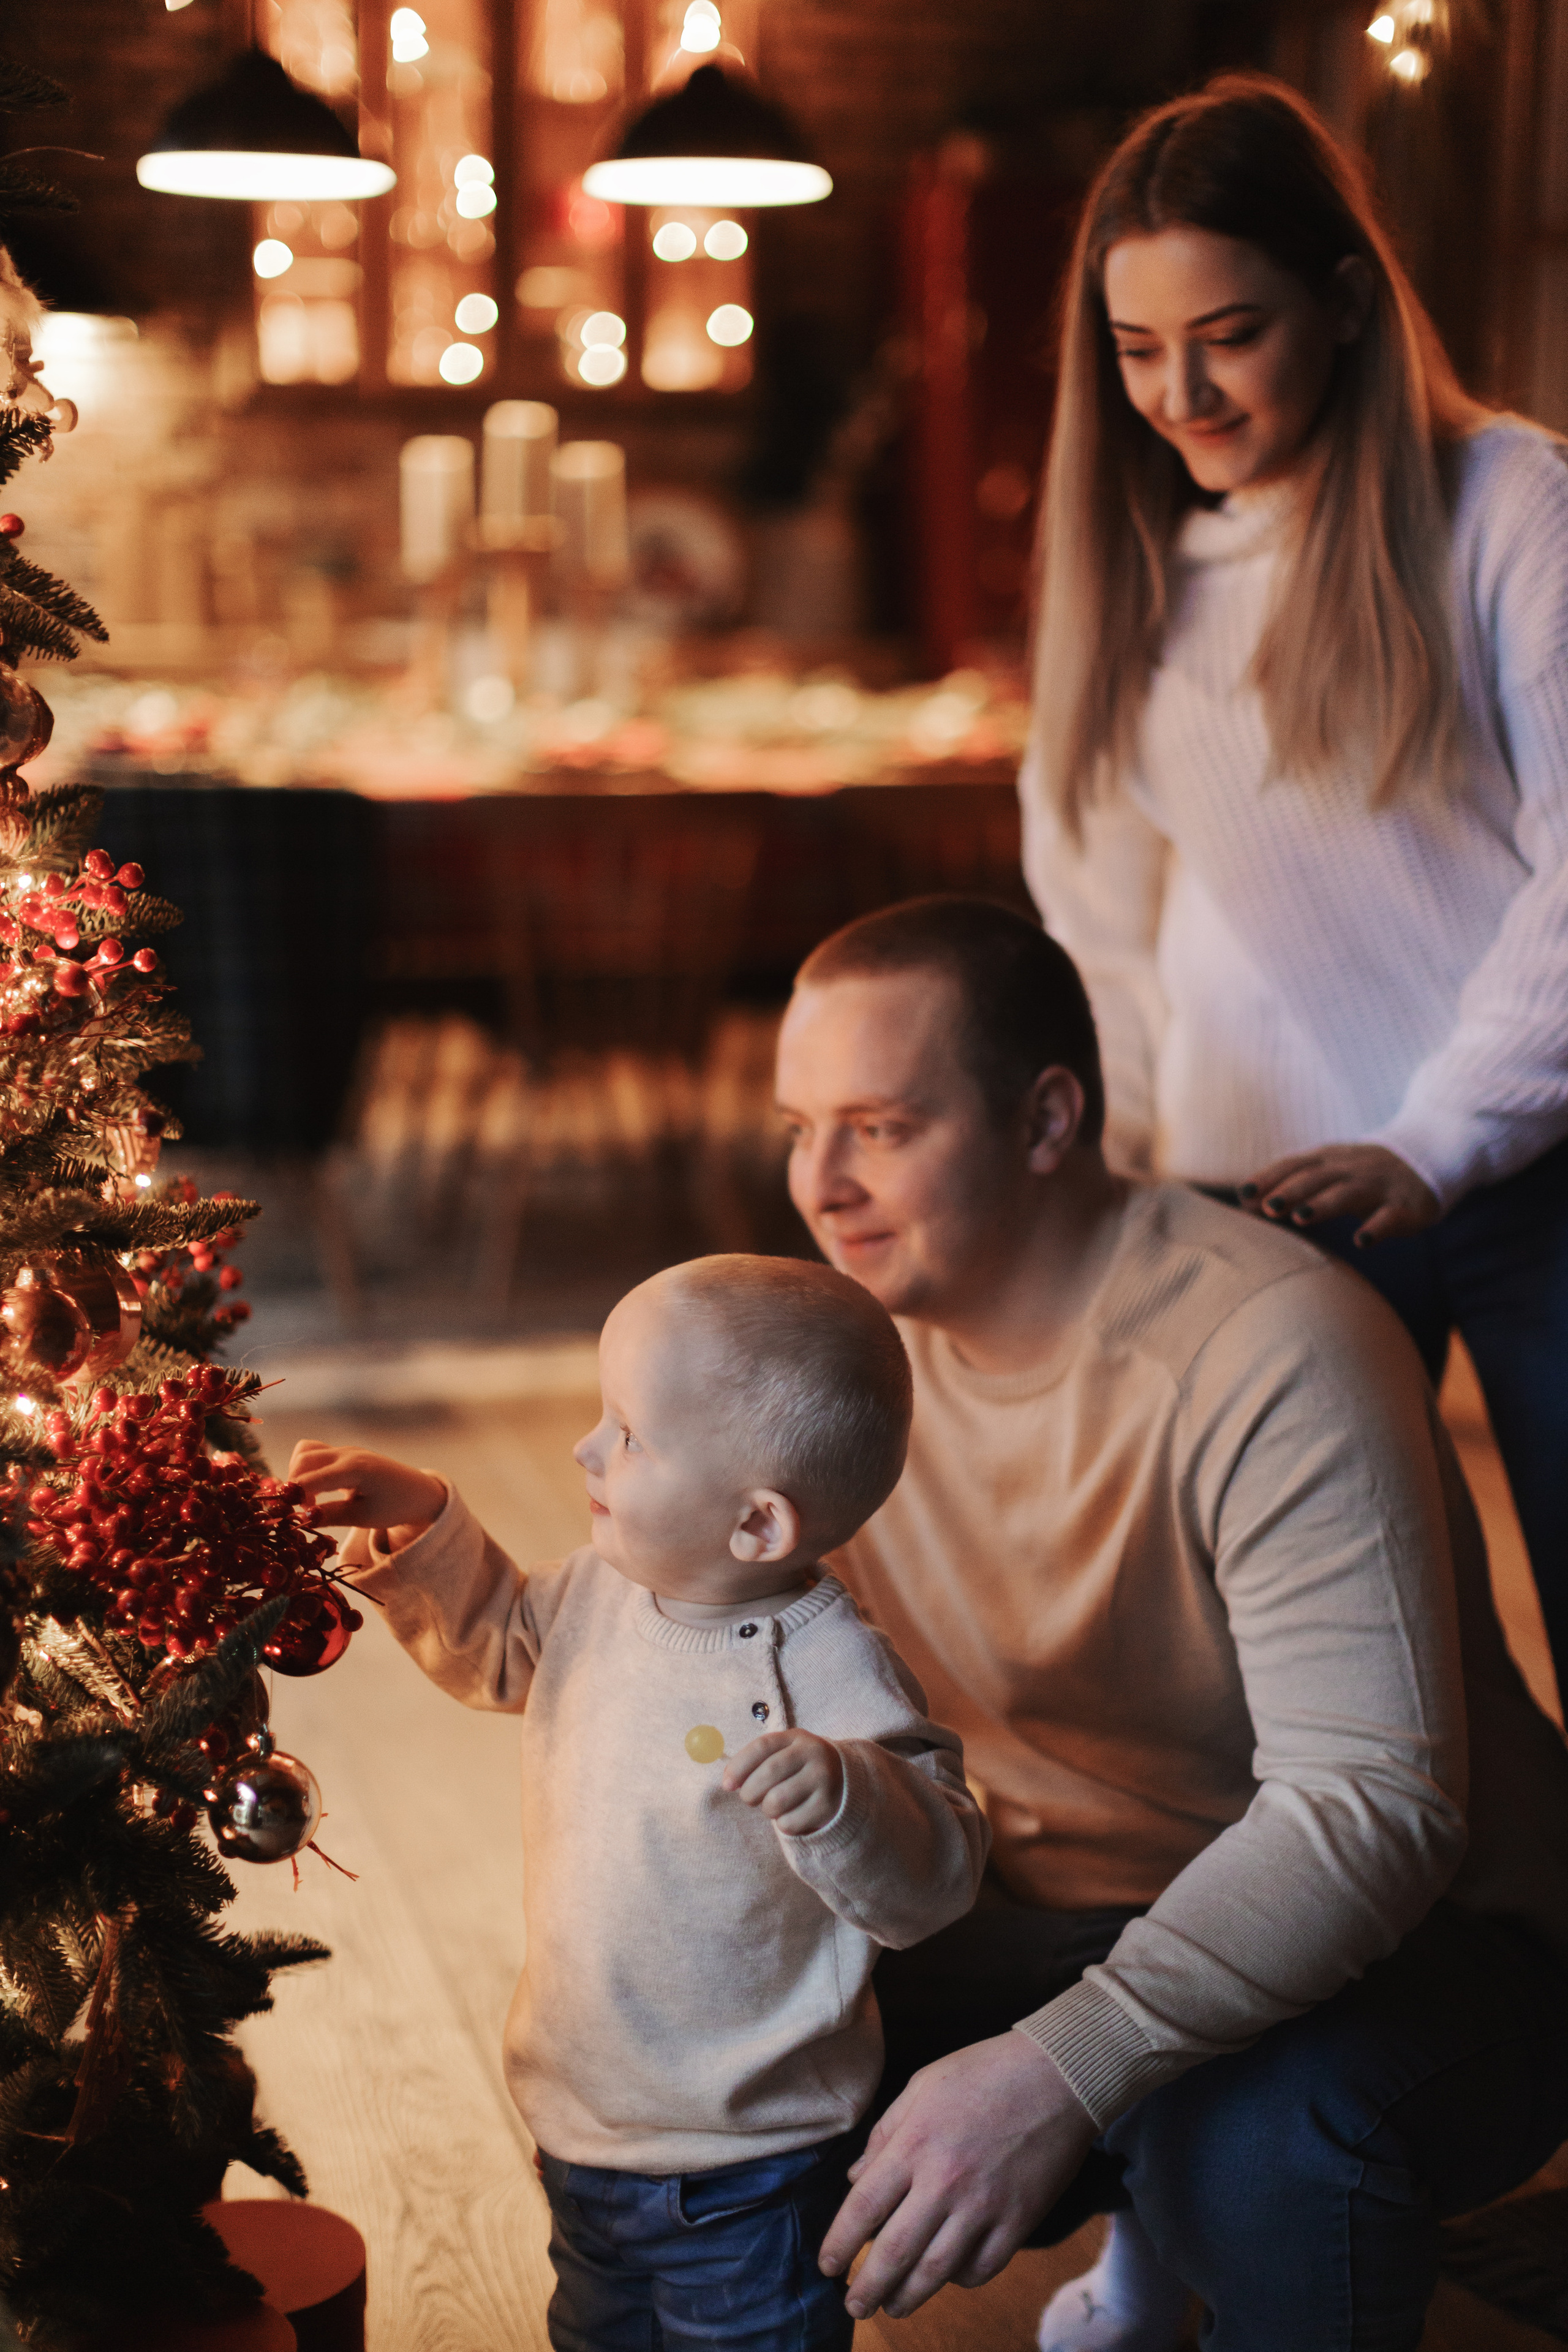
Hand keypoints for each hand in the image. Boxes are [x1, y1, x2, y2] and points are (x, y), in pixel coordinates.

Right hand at [287, 1440, 444, 1548]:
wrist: (418, 1492)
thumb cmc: (395, 1507)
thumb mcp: (364, 1517)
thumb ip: (331, 1516)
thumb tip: (300, 1519)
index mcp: (355, 1469)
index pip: (311, 1478)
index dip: (293, 1497)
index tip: (289, 1516)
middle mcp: (347, 1453)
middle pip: (303, 1459)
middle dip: (294, 1484)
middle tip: (305, 1510)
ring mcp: (345, 1450)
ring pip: (306, 1451)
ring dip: (298, 1473)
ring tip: (310, 1499)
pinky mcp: (344, 1453)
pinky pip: (315, 1452)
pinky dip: (307, 1468)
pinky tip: (317, 1490)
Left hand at [722, 1728, 843, 1834]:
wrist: (843, 1782)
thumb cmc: (799, 1769)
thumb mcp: (782, 1754)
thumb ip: (754, 1762)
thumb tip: (727, 1782)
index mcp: (796, 1738)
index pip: (761, 1747)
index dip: (738, 1766)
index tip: (726, 1785)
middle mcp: (813, 1754)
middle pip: (767, 1774)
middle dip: (749, 1792)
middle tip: (750, 1799)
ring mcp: (823, 1780)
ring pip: (776, 1801)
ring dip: (767, 1810)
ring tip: (773, 1806)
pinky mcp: (828, 1806)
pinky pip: (790, 1823)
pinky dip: (783, 1825)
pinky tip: (792, 1816)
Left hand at [818, 2032, 1094, 2320]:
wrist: (1058, 2076)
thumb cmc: (984, 2072)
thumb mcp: (923, 2085)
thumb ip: (885, 2132)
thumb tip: (855, 2178)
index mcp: (915, 2144)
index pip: (863, 2207)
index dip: (839, 2243)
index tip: (827, 2265)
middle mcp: (945, 2182)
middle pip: (894, 2252)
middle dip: (867, 2287)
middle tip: (853, 2305)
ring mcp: (984, 2206)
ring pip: (935, 2272)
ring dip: (907, 2297)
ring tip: (892, 2307)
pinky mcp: (1018, 2221)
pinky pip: (981, 2268)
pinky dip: (959, 2280)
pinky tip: (946, 2277)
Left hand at [1241, 1143, 1438, 1247]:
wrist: (1427, 1159)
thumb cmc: (1362, 1173)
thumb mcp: (1327, 1172)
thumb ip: (1290, 1185)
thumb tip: (1244, 1203)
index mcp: (1329, 1159)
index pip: (1294, 1165)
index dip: (1270, 1178)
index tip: (1244, 1195)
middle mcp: (1351, 1169)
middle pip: (1317, 1177)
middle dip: (1291, 1191)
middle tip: (1268, 1207)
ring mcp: (1379, 1185)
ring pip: (1348, 1193)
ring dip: (1324, 1204)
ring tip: (1301, 1218)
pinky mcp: (1405, 1206)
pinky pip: (1390, 1217)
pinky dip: (1376, 1228)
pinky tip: (1362, 1241)